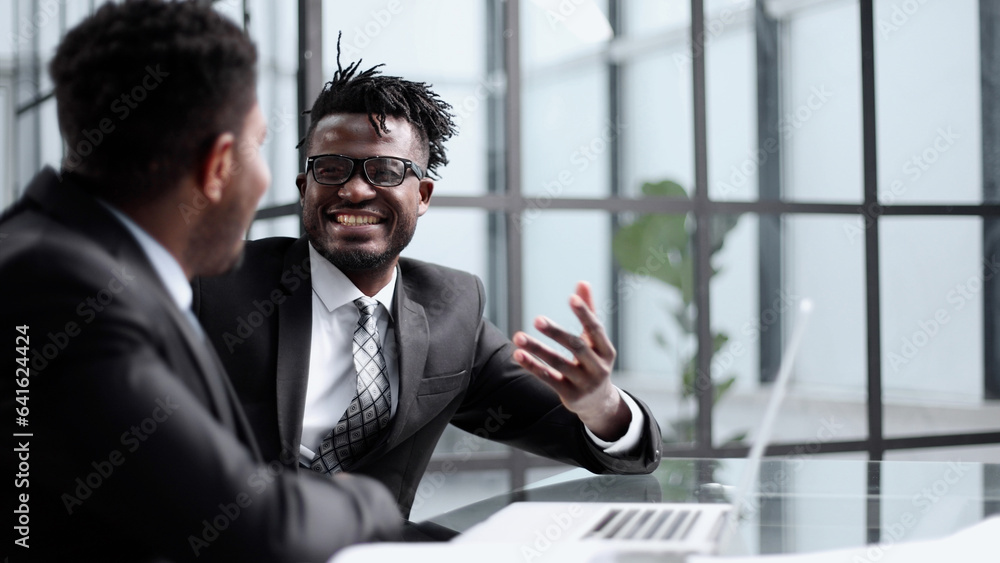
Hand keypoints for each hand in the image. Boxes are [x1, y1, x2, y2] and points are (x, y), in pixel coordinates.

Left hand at [512, 281, 630, 440]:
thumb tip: (582, 282)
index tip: (571, 298)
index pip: (595, 329)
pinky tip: (518, 355)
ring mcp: (584, 383)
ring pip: (558, 364)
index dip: (585, 313)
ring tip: (518, 336)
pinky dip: (533, 367)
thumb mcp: (595, 340)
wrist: (599, 402)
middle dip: (556, 333)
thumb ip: (589, 311)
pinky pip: (549, 379)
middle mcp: (598, 367)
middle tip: (537, 319)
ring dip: (537, 350)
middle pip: (576, 347)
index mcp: (606, 350)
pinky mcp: (570, 396)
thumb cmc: (594, 361)